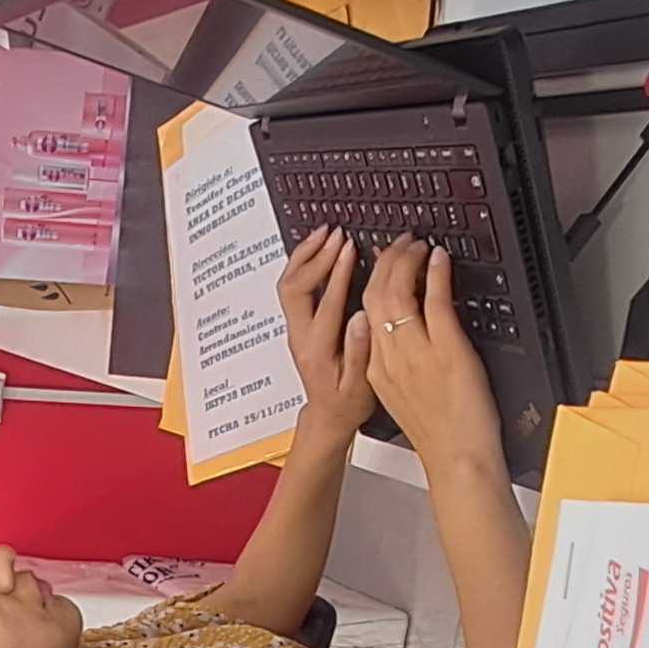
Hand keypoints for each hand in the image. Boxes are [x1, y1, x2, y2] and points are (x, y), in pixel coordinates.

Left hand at [275, 227, 370, 440]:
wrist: (328, 415)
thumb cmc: (347, 403)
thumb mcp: (360, 386)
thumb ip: (359, 353)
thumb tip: (360, 318)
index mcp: (318, 350)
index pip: (325, 303)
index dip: (337, 273)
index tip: (350, 248)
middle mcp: (300, 336)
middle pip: (295, 287)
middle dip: (315, 257)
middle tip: (336, 235)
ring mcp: (295, 328)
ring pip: (289, 284)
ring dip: (305, 256)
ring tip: (324, 232)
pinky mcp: (297, 324)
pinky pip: (292, 287)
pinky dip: (302, 264)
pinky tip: (317, 249)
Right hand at [360, 239, 504, 472]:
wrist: (458, 461)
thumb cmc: (441, 435)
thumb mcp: (406, 398)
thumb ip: (401, 364)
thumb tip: (408, 335)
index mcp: (376, 370)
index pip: (365, 311)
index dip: (372, 279)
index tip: (382, 263)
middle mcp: (390, 358)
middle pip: (375, 295)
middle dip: (387, 261)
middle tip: (401, 244)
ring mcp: (417, 353)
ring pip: (398, 293)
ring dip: (408, 261)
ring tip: (417, 246)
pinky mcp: (447, 350)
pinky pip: (435, 302)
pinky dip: (436, 274)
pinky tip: (439, 260)